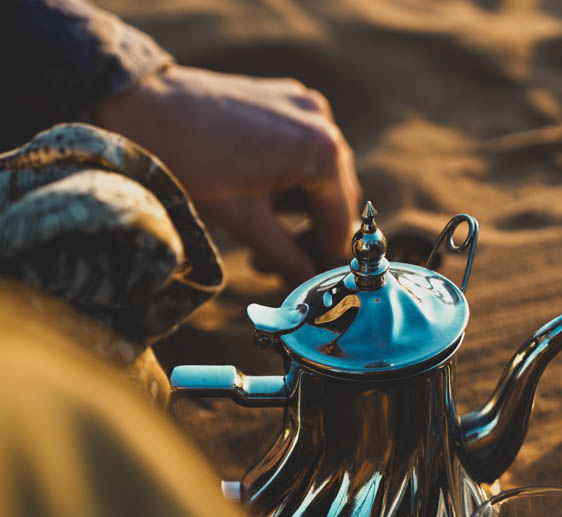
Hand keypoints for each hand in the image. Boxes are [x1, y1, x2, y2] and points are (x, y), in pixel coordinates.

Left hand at [94, 64, 360, 282]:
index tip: (316, 285)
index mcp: (320, 151)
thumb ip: (288, 258)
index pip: (339, 221)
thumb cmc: (189, 164)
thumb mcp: (245, 223)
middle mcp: (322, 121)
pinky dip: (293, 180)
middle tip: (284, 269)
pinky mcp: (285, 98)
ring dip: (303, 212)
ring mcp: (304, 105)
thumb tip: (311, 289)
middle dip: (314, 236)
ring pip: (321, 175)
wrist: (137, 106)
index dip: (328, 259)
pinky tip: (266, 203)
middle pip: (335, 197)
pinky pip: (304, 150)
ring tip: (268, 243)